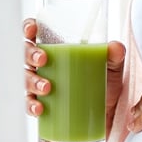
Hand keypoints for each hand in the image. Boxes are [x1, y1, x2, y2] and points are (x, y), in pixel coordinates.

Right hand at [22, 18, 126, 132]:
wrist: (108, 113)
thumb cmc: (105, 83)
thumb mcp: (113, 67)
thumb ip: (115, 55)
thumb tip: (115, 47)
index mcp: (57, 49)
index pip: (35, 33)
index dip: (28, 28)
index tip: (32, 31)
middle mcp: (45, 65)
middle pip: (25, 54)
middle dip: (30, 55)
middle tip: (42, 60)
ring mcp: (41, 84)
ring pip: (26, 78)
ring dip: (31, 81)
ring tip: (46, 87)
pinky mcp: (43, 105)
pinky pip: (29, 104)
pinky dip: (31, 106)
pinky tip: (39, 108)